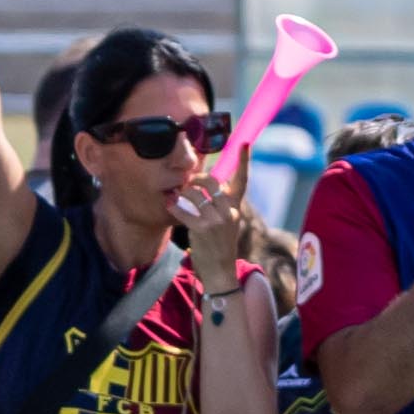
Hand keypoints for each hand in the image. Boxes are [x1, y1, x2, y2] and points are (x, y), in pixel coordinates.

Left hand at [174, 167, 256, 289]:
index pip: (242, 180)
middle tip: (188, 181)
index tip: (244, 143)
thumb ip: (222, 204)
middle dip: (197, 178)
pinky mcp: (202, 229)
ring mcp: (216, 221)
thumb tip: (209, 185)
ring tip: (177, 195)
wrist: (221, 271)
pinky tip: (169, 204)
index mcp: (236, 208)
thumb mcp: (228, 223)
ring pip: (196, 194)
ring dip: (182, 192)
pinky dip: (174, 206)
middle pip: (213, 182)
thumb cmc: (220, 245)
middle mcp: (229, 212)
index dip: (244, 161)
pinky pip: (183, 210)